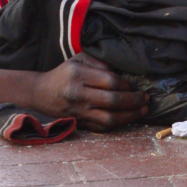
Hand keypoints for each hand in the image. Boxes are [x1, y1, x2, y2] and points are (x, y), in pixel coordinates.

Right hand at [31, 53, 148, 131]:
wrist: (41, 93)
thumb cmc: (64, 73)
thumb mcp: (79, 59)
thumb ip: (100, 62)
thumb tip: (121, 73)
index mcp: (79, 75)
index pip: (110, 81)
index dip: (127, 85)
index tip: (135, 86)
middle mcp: (79, 94)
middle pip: (113, 100)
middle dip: (134, 101)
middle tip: (146, 99)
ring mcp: (79, 111)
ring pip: (110, 118)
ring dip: (131, 116)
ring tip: (143, 110)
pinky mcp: (79, 123)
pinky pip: (102, 128)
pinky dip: (117, 124)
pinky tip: (127, 118)